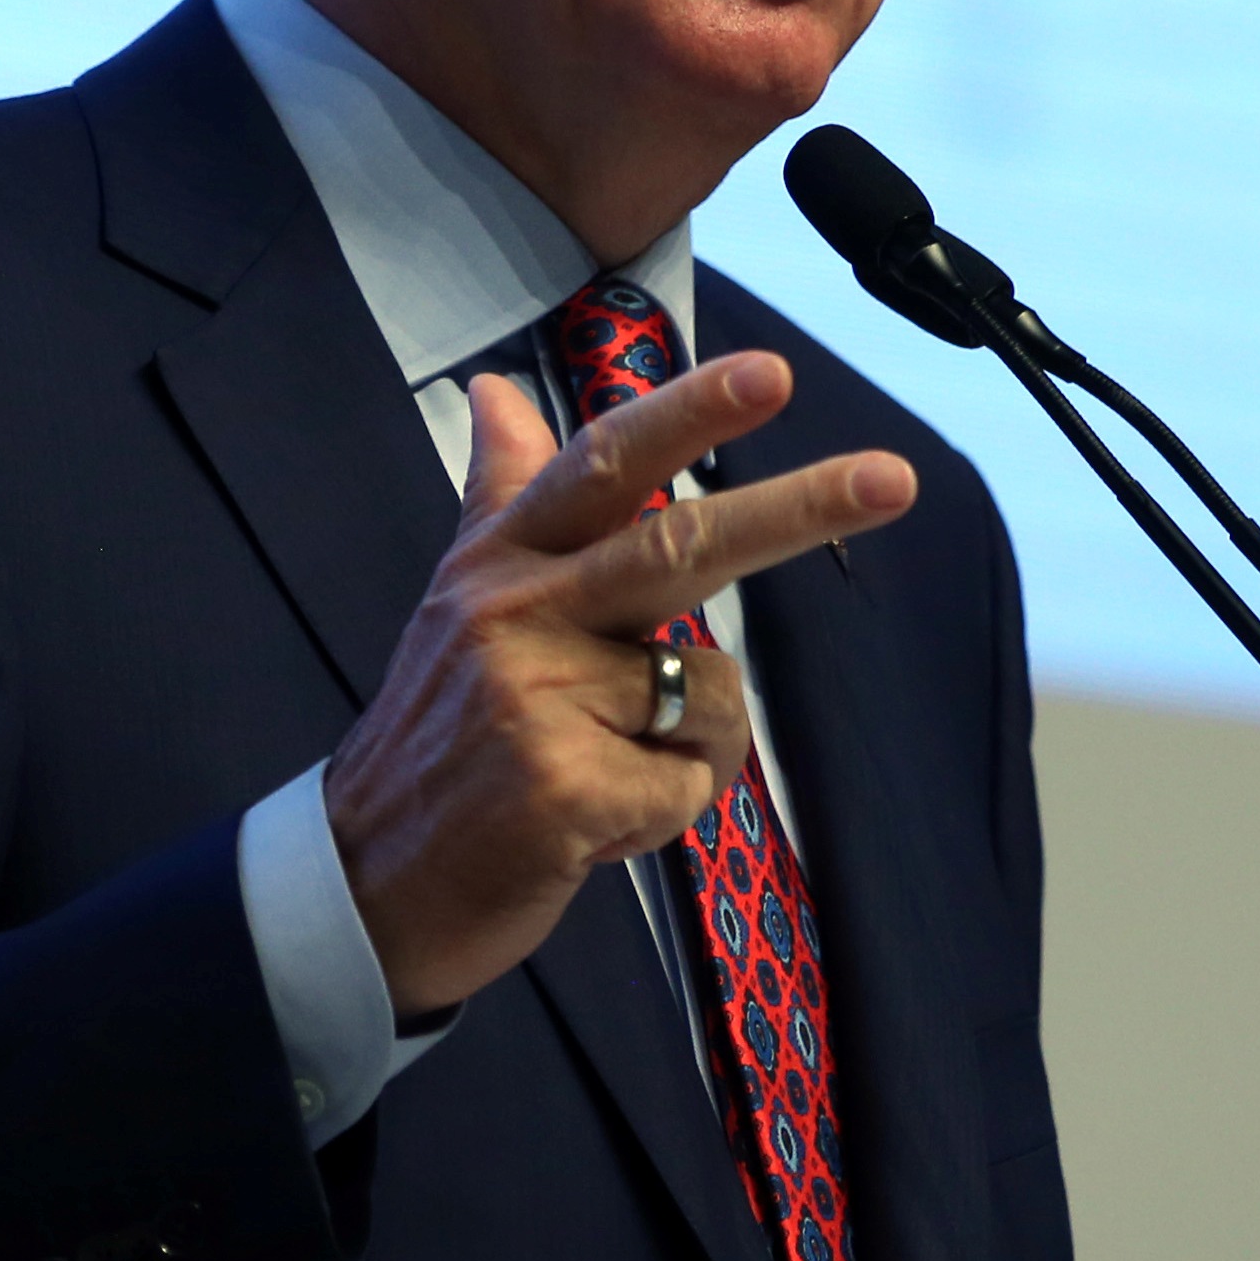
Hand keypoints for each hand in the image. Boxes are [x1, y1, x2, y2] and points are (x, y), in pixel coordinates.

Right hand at [324, 352, 917, 1014]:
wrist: (364, 888)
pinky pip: (688, 786)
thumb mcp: (458, 604)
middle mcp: (515, 613)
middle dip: (799, 507)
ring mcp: (534, 698)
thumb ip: (501, 498)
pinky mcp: (561, 787)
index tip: (774, 372)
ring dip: (688, 751)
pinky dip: (662, 817)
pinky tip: (590, 828)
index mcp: (501, 562)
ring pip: (710, 693)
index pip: (602, 466)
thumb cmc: (442, 742)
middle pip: (682, 546)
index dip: (688, 414)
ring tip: (602, 776)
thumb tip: (496, 390)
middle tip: (896, 478)